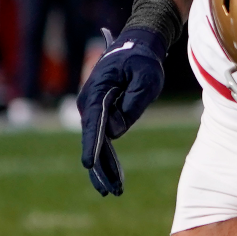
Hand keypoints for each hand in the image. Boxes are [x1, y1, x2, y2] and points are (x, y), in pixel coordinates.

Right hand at [76, 27, 167, 195]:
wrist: (136, 45)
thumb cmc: (143, 60)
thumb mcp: (147, 79)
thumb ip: (133, 104)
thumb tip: (116, 132)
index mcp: (96, 92)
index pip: (93, 124)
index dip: (92, 146)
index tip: (90, 165)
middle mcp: (89, 103)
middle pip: (92, 139)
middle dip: (99, 167)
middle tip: (108, 191)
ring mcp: (92, 110)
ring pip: (96, 142)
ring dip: (104, 166)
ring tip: (113, 191)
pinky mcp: (101, 114)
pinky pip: (102, 138)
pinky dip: (107, 156)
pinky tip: (114, 176)